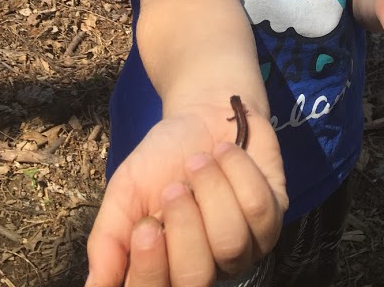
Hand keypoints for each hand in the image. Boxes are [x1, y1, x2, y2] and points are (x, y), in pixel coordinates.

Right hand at [85, 103, 286, 286]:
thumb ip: (108, 239)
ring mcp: (246, 247)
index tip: (146, 225)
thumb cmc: (162, 158)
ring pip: (231, 241)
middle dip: (183, 225)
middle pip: (197, 279)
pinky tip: (224, 154)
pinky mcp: (274, 216)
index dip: (150, 269)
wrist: (201, 113)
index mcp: (167, 268)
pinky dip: (236, 170)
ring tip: (198, 162)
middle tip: (174, 187)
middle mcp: (209, 268)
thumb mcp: (125, 192)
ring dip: (210, 189)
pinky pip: (260, 207)